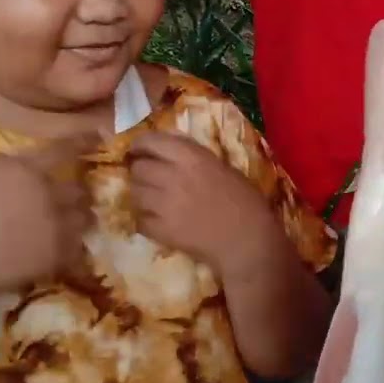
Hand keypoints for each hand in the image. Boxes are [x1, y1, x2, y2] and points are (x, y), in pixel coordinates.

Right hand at [0, 132, 98, 302]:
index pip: (63, 151)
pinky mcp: (58, 255)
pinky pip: (77, 248)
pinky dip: (71, 249)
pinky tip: (59, 253)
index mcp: (24, 169)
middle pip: (79, 189)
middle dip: (75, 194)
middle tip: (67, 201)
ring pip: (84, 218)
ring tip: (66, 227)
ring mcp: (57, 225)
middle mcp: (49, 193)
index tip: (100, 136)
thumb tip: (12, 171)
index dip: (82, 142)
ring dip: (77, 220)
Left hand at [126, 131, 280, 276]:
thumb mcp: (224, 168)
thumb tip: (172, 156)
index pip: (151, 141)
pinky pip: (140, 219)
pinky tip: (159, 222)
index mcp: (191, 157)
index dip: (141, 145)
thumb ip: (195, 159)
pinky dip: (146, 220)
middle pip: (138, 168)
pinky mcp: (160, 229)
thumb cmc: (247, 202)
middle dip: (141, 171)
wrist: (248, 241)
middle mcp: (172, 176)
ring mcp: (163, 204)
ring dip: (142, 195)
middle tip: (150, 178)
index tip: (140, 150)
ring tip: (154, 201)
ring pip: (134, 193)